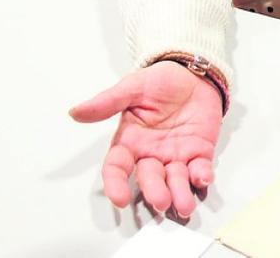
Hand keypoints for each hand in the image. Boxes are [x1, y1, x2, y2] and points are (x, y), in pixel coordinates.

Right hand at [70, 62, 222, 216]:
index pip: (117, 168)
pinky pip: (200, 169)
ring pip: (175, 180)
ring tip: (184, 205)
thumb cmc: (161, 81)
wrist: (193, 74)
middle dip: (155, 191)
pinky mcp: (200, 152)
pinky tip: (204, 178)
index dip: (116, 184)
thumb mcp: (133, 87)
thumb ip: (107, 102)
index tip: (120, 198)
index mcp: (130, 141)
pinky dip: (202, 176)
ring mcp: (176, 155)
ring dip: (179, 193)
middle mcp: (151, 153)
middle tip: (160, 200)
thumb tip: (76, 112)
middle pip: (149, 178)